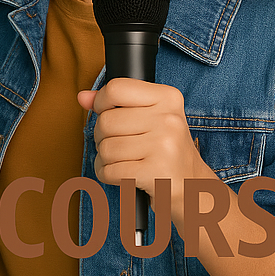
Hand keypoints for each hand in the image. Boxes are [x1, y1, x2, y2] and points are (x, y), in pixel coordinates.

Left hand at [78, 77, 211, 220]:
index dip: (101, 102)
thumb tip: (82, 97)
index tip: (105, 113)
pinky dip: (107, 175)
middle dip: (102, 136)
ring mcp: (164, 146)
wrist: (192, 187)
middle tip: (119, 144)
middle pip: (106, 121)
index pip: (116, 88)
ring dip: (105, 159)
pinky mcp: (156, 173)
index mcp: (168, 98)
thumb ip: (114, 103)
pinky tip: (122, 175)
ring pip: (106, 148)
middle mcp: (169, 119)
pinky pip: (110, 170)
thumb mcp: (148, 118)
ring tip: (122, 161)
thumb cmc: (165, 149)